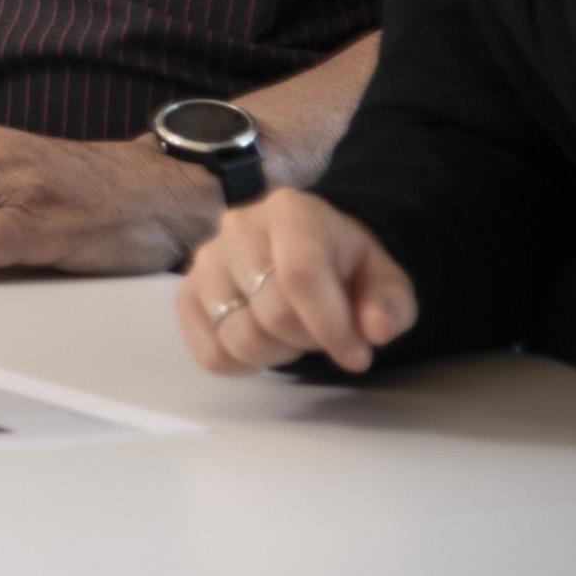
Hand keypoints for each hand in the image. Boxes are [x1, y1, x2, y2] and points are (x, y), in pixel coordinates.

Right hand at [179, 189, 416, 376]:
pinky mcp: (186, 293)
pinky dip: (243, 364)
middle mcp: (237, 227)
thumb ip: (389, 304)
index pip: (299, 274)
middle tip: (323, 334)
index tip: (357, 356)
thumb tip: (375, 330)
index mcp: (291, 212)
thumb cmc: (347, 267)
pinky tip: (264, 341)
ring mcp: (205, 260)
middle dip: (308, 340)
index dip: (330, 324)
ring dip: (276, 353)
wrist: (309, 252)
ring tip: (291, 333)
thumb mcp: (387, 280)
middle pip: (271, 312)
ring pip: (237, 337)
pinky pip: (210, 353)